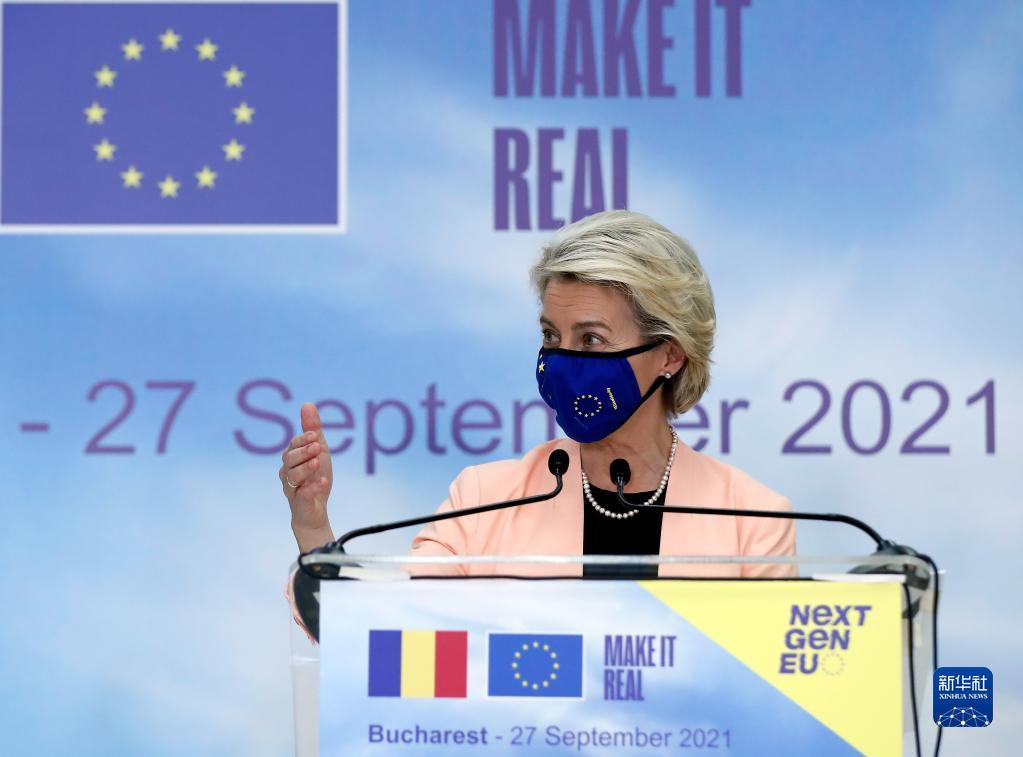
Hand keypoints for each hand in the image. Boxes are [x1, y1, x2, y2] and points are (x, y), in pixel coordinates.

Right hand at [279, 402, 334, 550]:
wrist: (315, 509)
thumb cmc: (315, 476)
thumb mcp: (319, 451)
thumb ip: (313, 429)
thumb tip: (307, 404)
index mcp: (292, 458)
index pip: (293, 445)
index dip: (303, 440)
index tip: (314, 435)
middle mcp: (287, 471)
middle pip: (289, 459)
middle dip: (303, 452)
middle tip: (317, 447)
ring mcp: (291, 487)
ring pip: (292, 476)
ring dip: (306, 468)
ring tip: (317, 463)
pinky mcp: (298, 502)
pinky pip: (303, 495)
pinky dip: (313, 488)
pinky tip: (322, 482)